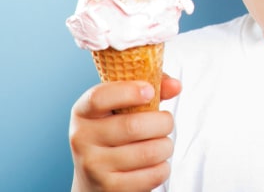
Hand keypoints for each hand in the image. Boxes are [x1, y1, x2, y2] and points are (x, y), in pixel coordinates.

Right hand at [69, 74, 181, 191]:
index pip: (99, 98)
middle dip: (163, 122)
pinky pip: (154, 174)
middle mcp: (82, 139)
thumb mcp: (124, 108)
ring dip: (166, 146)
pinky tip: (153, 165)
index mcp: (83, 112)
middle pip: (134, 126)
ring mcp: (94, 166)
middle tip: (165, 123)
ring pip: (150, 152)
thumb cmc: (117, 134)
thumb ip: (151, 89)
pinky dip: (163, 168)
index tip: (149, 91)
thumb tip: (176, 86)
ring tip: (160, 145)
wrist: (95, 180)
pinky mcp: (110, 188)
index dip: (128, 92)